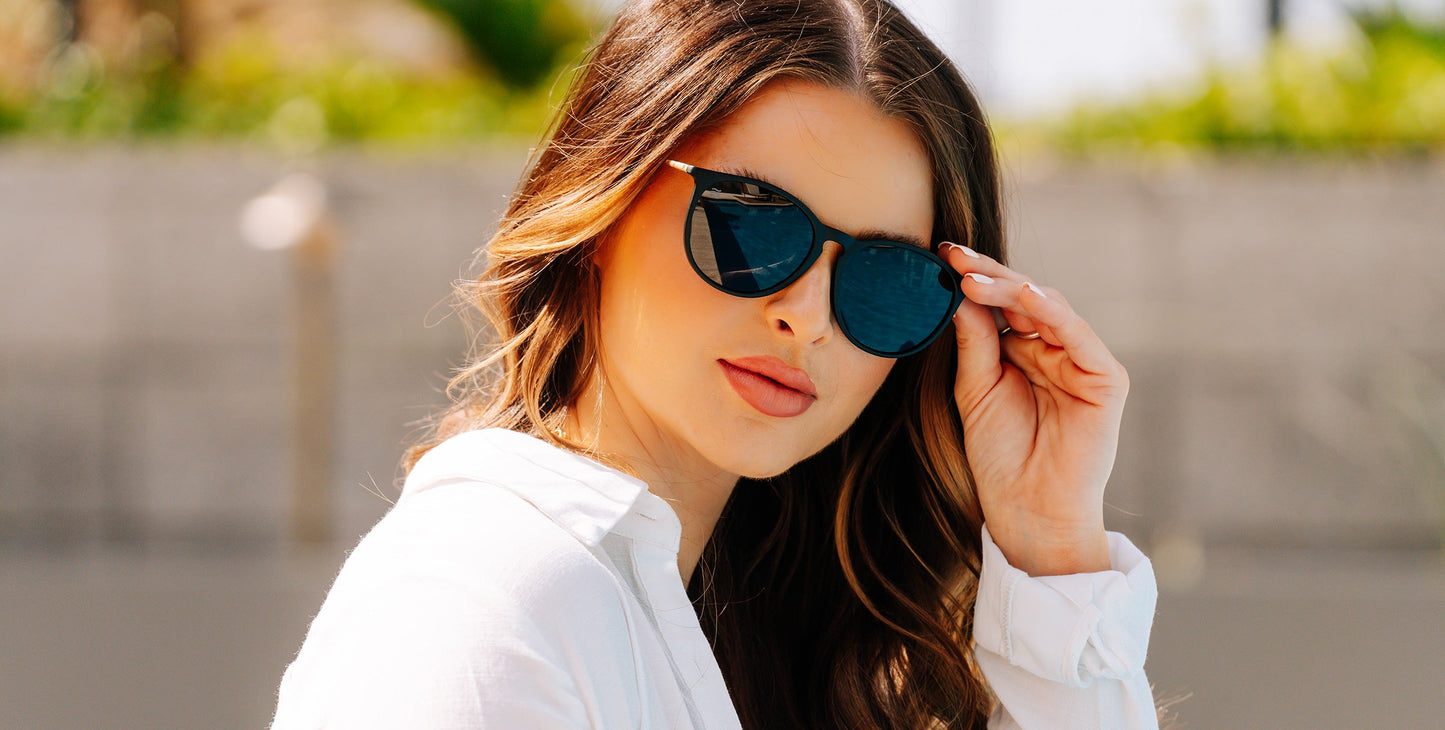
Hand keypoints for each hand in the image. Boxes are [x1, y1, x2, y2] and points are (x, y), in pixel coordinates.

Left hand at [938, 242, 1127, 575]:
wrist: (1027, 509)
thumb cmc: (1000, 455)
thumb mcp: (975, 389)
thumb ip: (974, 341)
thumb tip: (959, 291)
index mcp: (1024, 349)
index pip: (1000, 303)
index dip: (972, 279)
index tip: (938, 257)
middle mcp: (1055, 349)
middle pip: (1023, 298)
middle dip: (987, 275)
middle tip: (952, 256)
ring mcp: (1081, 361)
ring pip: (1049, 308)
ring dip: (1010, 289)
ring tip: (973, 278)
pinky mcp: (1105, 379)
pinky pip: (1080, 337)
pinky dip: (1056, 314)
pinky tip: (1029, 298)